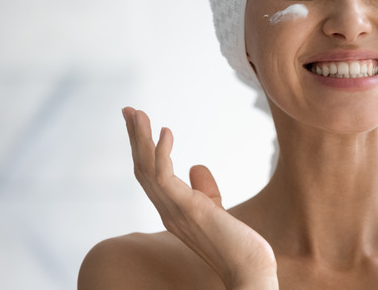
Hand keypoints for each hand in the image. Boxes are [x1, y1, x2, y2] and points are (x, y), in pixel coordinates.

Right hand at [123, 107, 277, 288]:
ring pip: (147, 169)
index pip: (149, 174)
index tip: (139, 122)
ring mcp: (173, 210)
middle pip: (141, 168)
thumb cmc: (236, 243)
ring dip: (141, 139)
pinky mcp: (186, 209)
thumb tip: (196, 166)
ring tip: (139, 113)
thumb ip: (204, 189)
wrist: (248, 268)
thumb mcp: (215, 208)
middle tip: (129, 110)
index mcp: (171, 209)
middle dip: (135, 138)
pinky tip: (166, 131)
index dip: (142, 149)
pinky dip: (162, 152)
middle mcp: (166, 210)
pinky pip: (164, 177)